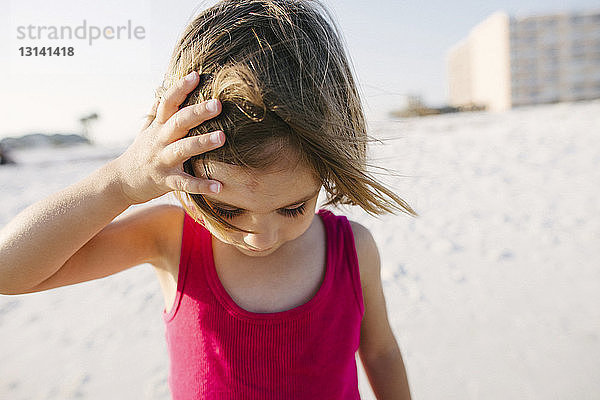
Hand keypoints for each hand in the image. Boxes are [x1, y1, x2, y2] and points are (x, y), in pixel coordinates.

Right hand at [112, 71, 224, 204]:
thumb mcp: (147, 129)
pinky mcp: (166, 181)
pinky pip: (185, 184)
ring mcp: (162, 160)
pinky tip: (218, 187)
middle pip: (178, 122)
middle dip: (197, 112)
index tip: (195, 75)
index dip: (180, 88)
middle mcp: (160, 141)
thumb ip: (158, 109)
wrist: (121, 182)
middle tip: (217, 104)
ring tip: (222, 137)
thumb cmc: (141, 152)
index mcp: (158, 127)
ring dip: (202, 142)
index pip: (168, 102)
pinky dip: (201, 186)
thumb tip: (164, 84)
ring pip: (182, 149)